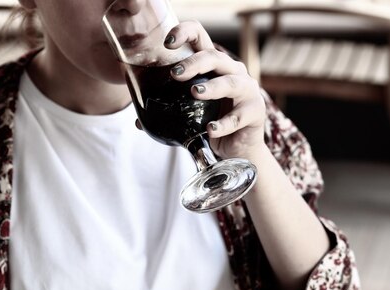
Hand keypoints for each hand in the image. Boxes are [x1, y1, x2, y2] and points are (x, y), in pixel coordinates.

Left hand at [165, 20, 265, 160]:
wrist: (238, 152)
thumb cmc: (213, 125)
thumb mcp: (191, 116)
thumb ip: (171, 113)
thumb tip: (138, 122)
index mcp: (215, 67)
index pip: (201, 38)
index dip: (185, 33)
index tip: (167, 43)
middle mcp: (233, 72)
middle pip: (215, 57)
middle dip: (194, 63)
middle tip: (175, 75)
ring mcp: (247, 91)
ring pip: (230, 82)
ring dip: (212, 87)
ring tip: (195, 93)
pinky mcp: (255, 113)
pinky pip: (238, 118)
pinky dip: (223, 124)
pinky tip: (211, 130)